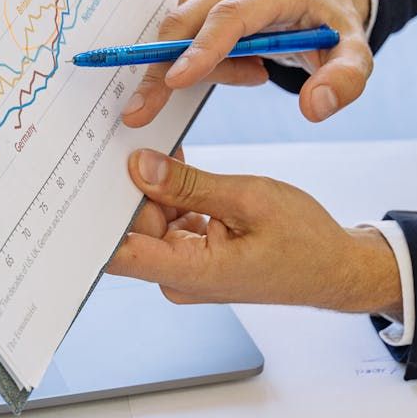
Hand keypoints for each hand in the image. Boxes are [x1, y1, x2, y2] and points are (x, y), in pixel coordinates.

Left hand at [107, 149, 401, 315]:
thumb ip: (190, 184)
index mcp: (192, 273)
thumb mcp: (248, 198)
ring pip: (150, 220)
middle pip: (132, 228)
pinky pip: (169, 221)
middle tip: (130, 140)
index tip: (82, 181)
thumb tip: (140, 166)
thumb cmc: (304, 241)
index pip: (119, 254)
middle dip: (130, 186)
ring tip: (160, 149)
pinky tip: (179, 167)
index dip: (94, 219)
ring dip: (154, 187)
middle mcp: (179, 277)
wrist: (334, 268)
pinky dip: (173, 195)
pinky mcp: (193, 256)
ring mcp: (185, 268)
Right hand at [121, 0, 372, 126]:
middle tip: (141, 112)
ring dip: (203, 68)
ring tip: (254, 73)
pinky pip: (182, 35)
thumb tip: (314, 107)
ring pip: (181, 32)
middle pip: (187, 23)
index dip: (201, 49)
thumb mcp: (355, 56)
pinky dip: (200, 61)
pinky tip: (241, 65)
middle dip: (161, 69)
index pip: (230, 17)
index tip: (174, 81)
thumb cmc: (332, 29)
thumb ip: (344, 81)